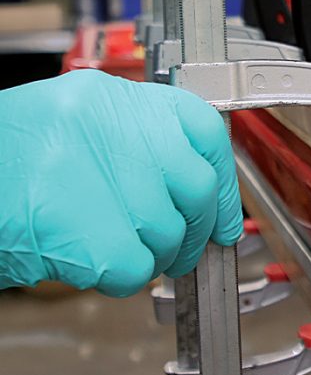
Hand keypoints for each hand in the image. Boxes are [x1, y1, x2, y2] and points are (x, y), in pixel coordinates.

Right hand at [0, 70, 242, 296]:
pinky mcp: (81, 227)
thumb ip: (137, 144)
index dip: (223, 178)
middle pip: (195, 186)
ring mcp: (95, 173)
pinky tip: (95, 263)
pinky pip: (135, 266)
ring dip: (154, 254)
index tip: (225, 213)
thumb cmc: (9, 160)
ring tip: (121, 249)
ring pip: (169, 231)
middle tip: (183, 247)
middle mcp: (109, 126)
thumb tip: (192, 182)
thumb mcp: (77, 127)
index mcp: (110, 98)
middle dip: (197, 227)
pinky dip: (124, 276)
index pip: (201, 128)